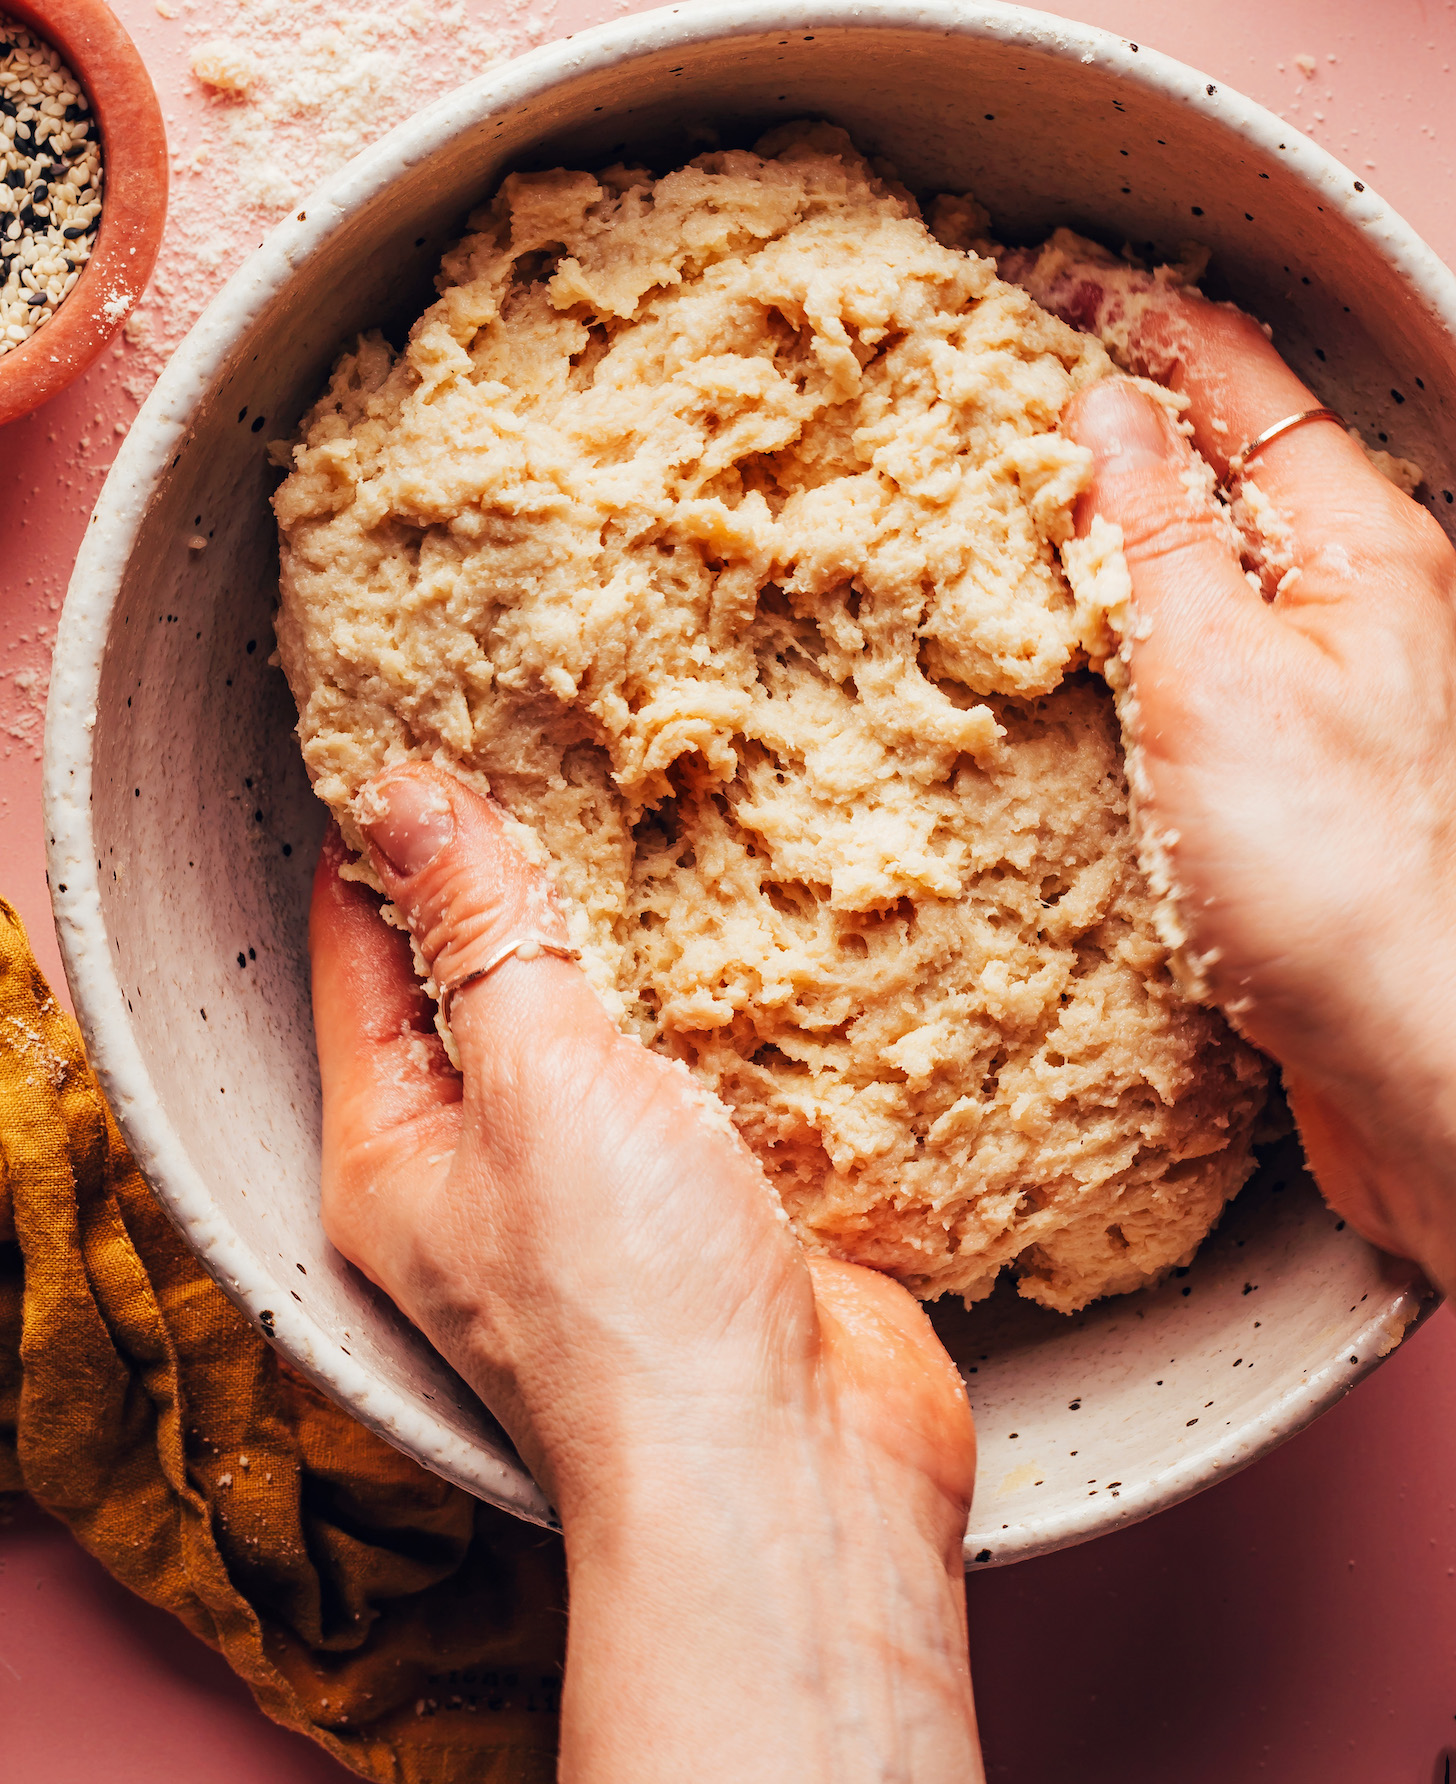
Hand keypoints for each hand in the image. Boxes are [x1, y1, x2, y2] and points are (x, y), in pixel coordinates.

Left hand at [310, 764, 980, 1783]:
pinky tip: (767, 919)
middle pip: (484, 980)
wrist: (795, 1480)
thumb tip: (397, 796)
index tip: (428, 723)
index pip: (361, 952)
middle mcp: (490, 1170)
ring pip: (604, 1019)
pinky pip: (705, 1068)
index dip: (387, 836)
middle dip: (522, 870)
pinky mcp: (715, 1199)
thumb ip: (478, 932)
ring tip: (671, 800)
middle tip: (566, 735)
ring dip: (637, 930)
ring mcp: (608, 1190)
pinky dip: (731, 997)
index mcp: (397, 1150)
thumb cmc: (631, 1309)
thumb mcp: (534, 1081)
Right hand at [1059, 271, 1455, 1296]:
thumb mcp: (1217, 680)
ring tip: (1035, 489)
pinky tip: (1090, 645)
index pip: (1238, 378)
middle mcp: (1368, 603)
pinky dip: (1147, 618)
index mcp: (1363, 548)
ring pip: (1227, 554)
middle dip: (1136, 397)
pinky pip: (1219, 651)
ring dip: (1135, 511)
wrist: (1424, 1069)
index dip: (1140, 313)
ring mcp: (1345, 687)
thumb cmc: (1340, 882)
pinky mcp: (1315, 770)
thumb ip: (1152, 536)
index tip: (1046, 275)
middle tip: (1025, 368)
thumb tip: (1100, 409)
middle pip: (1241, 454)